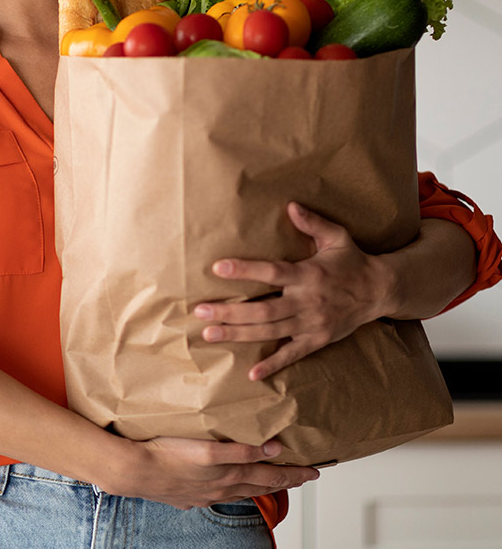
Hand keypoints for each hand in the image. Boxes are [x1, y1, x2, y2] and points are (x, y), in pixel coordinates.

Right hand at [108, 435, 318, 508]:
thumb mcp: (210, 449)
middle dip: (284, 480)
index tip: (314, 472)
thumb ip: (242, 450)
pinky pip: (219, 494)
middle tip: (302, 476)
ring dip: (260, 486)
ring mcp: (205, 494)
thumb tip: (273, 447)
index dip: (295, 473)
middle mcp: (221, 488)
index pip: (271, 476)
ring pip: (241, 492)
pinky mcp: (189, 495)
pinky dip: (233, 489)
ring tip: (272, 481)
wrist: (136, 470)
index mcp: (229, 476)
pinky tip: (226, 486)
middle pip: (260, 486)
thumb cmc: (170, 455)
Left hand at [195, 202, 392, 380]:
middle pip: (263, 309)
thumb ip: (313, 222)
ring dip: (239, 333)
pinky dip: (273, 365)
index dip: (244, 270)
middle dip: (231, 311)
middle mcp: (307, 301)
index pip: (271, 272)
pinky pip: (293, 355)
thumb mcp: (337, 237)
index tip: (217, 268)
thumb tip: (290, 205)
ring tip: (210, 332)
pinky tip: (252, 374)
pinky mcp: (317, 340)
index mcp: (308, 275)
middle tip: (201, 310)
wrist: (380, 291)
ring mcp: (312, 324)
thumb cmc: (353, 261)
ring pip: (270, 332)